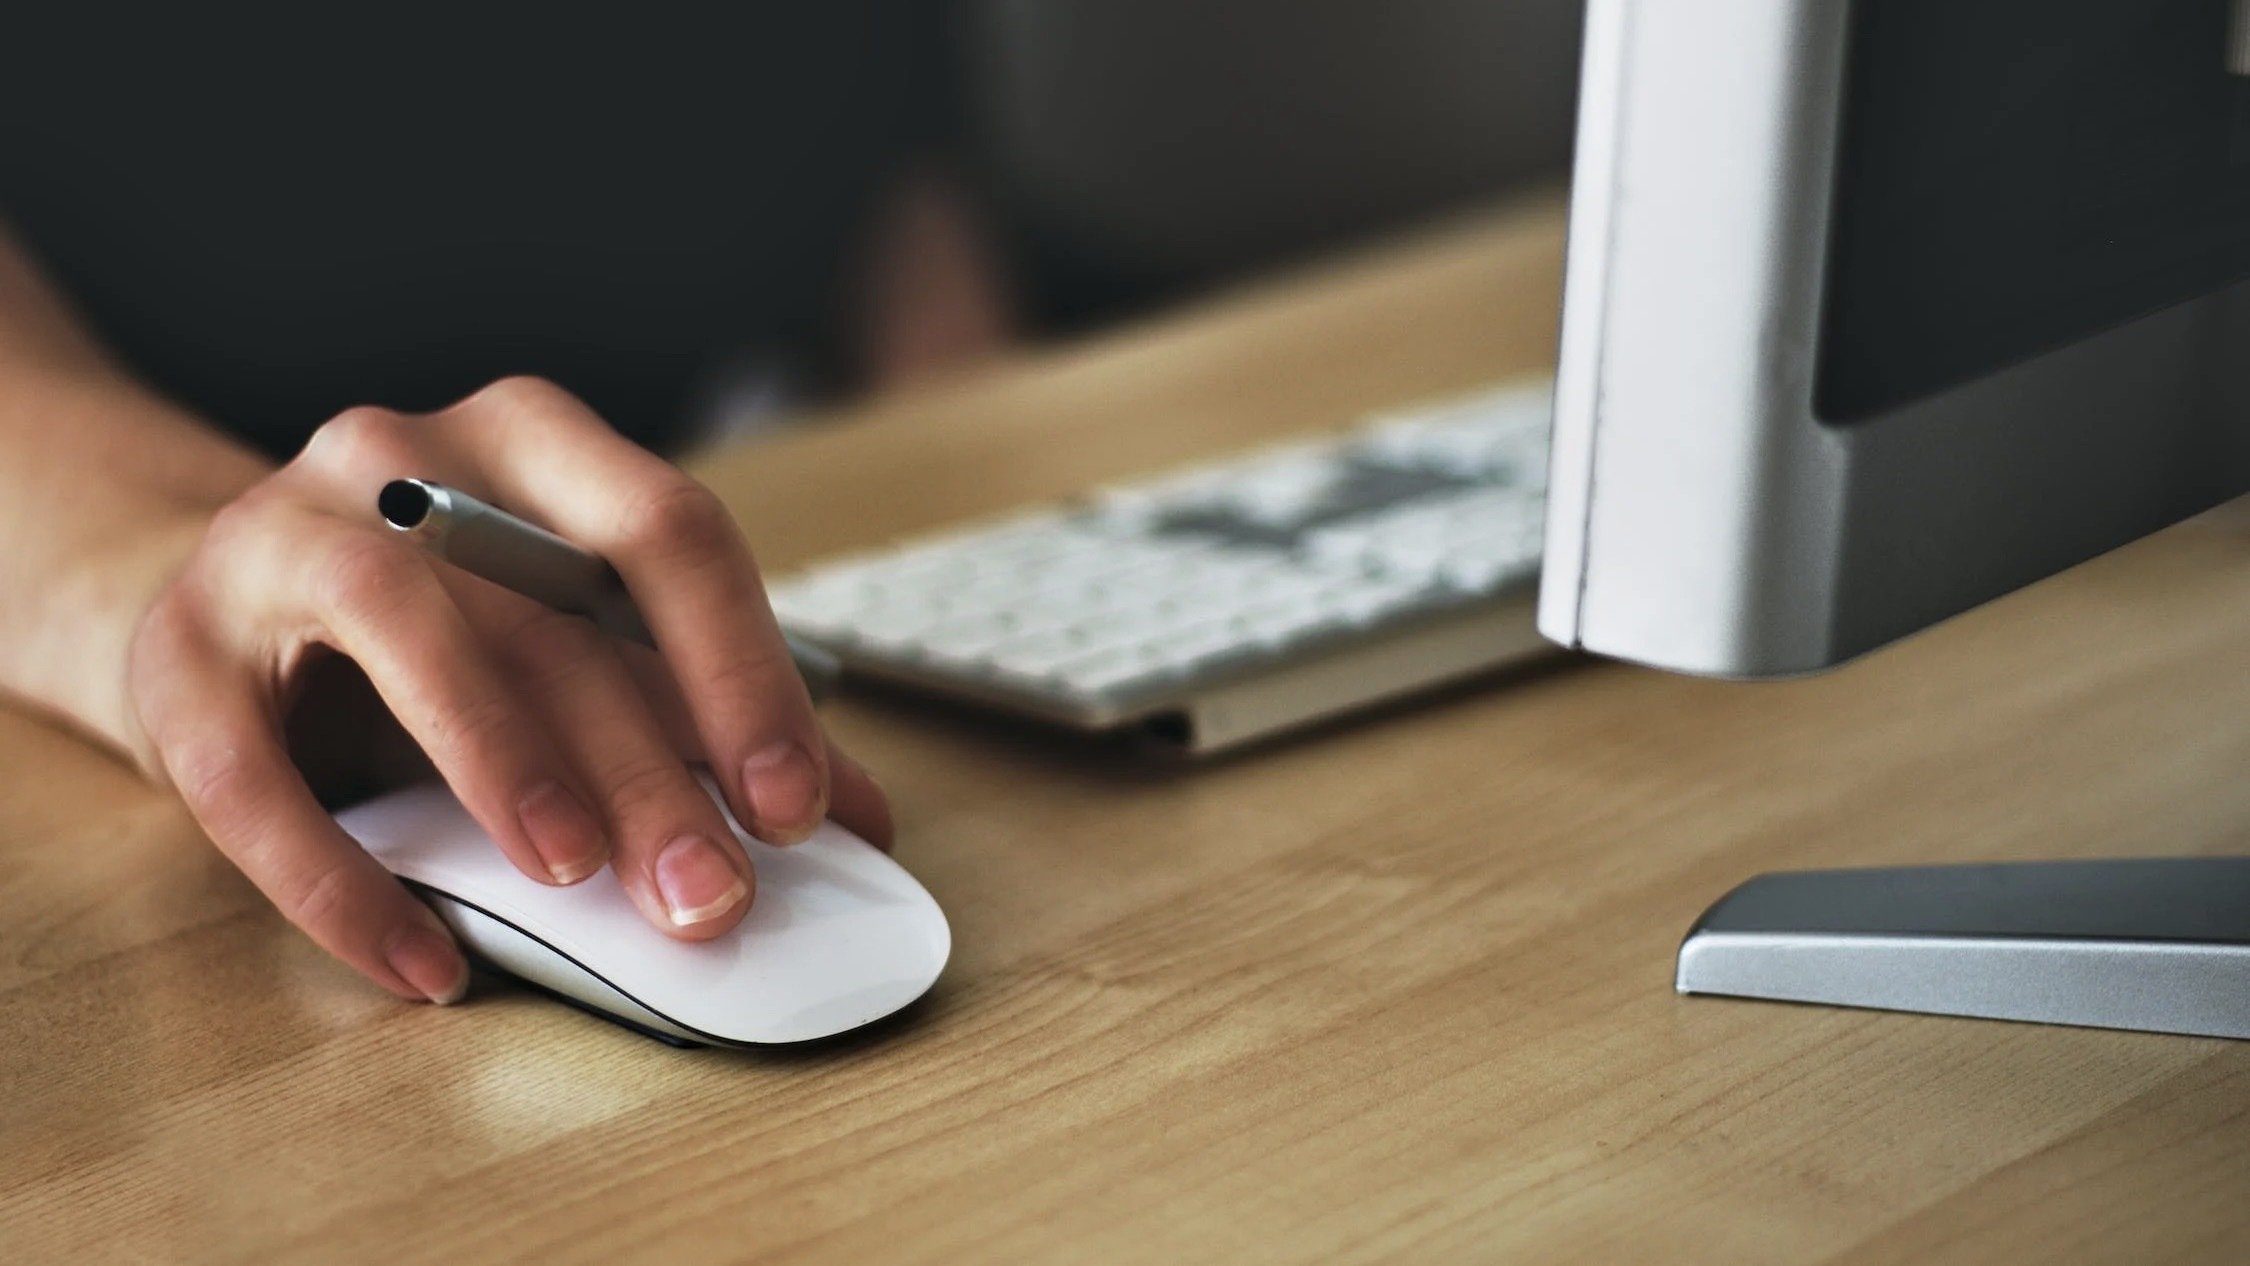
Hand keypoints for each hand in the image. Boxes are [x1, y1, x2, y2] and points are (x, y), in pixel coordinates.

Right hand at [127, 376, 891, 1003]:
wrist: (220, 608)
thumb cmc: (440, 630)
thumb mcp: (577, 646)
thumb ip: (704, 715)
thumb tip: (862, 818)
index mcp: (533, 443)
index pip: (667, 531)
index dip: (742, 670)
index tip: (797, 805)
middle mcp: (403, 457)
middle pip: (549, 606)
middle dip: (647, 765)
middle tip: (711, 894)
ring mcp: (275, 538)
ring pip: (402, 626)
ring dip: (502, 758)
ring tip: (573, 876)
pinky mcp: (173, 653)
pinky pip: (249, 774)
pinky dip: (342, 881)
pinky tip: (425, 964)